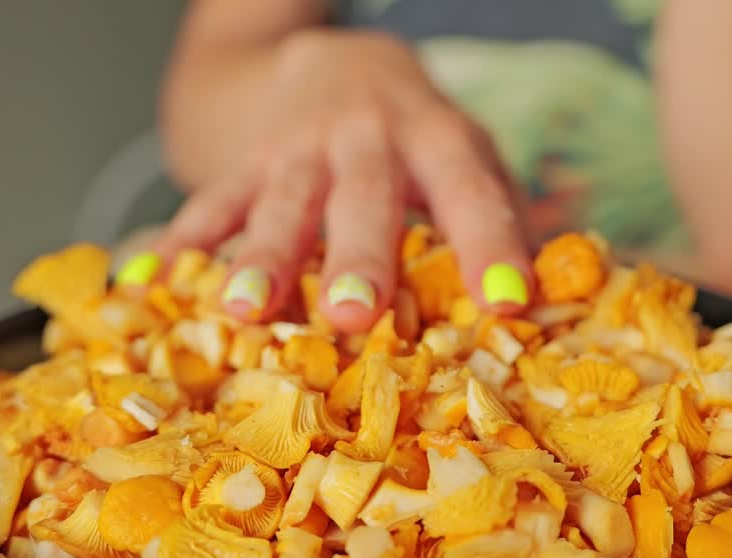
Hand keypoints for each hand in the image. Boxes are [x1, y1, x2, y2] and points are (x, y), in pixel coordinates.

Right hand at [150, 30, 534, 332]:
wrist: (339, 67)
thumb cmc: (420, 140)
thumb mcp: (470, 158)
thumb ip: (505, 215)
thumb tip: (575, 286)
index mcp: (438, 139)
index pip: (469, 191)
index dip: (490, 244)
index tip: (508, 304)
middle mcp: (369, 139)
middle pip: (364, 197)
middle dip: (358, 256)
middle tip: (354, 316)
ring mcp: (300, 148)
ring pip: (280, 201)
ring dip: (261, 257)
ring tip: (244, 312)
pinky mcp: (248, 160)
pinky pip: (213, 199)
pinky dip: (186, 239)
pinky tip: (156, 280)